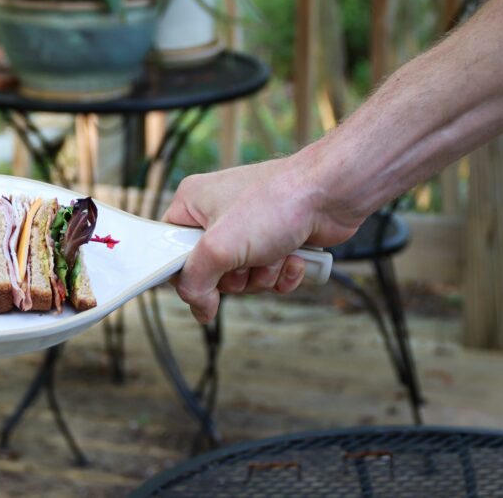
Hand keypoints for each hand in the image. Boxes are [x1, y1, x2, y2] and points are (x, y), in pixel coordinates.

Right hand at [163, 155, 361, 323]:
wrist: (331, 194)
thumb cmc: (277, 201)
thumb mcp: (220, 247)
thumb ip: (195, 282)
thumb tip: (198, 308)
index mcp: (192, 203)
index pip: (170, 249)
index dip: (186, 272)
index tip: (203, 278)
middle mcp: (218, 215)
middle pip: (209, 271)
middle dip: (235, 276)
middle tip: (246, 259)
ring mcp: (249, 229)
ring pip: (242, 278)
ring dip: (262, 275)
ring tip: (275, 252)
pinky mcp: (275, 241)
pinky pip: (268, 276)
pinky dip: (282, 274)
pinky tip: (293, 256)